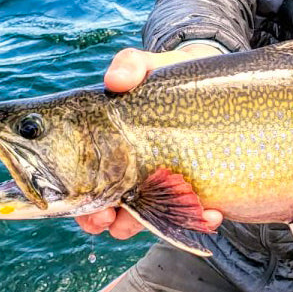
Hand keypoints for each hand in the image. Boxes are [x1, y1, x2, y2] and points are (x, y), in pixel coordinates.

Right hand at [75, 43, 224, 238]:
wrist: (215, 87)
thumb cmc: (169, 78)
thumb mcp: (150, 67)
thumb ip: (132, 66)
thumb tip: (114, 80)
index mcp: (103, 148)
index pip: (77, 182)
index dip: (76, 203)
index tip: (89, 207)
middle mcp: (123, 173)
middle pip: (99, 208)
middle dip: (100, 220)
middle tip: (108, 219)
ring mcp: (155, 185)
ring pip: (142, 219)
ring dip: (152, 225)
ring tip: (162, 216)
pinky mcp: (189, 192)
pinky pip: (191, 216)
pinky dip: (201, 219)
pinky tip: (211, 214)